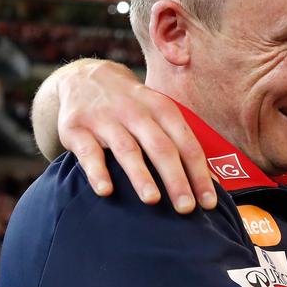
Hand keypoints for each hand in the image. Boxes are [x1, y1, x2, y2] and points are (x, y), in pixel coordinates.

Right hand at [56, 60, 216, 212]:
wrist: (85, 78)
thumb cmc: (133, 107)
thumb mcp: (159, 114)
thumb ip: (181, 144)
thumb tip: (209, 183)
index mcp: (163, 110)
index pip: (187, 145)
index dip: (199, 174)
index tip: (208, 203)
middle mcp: (136, 113)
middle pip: (161, 148)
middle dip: (176, 179)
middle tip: (186, 208)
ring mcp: (106, 120)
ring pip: (128, 150)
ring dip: (140, 176)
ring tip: (152, 200)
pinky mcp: (77, 129)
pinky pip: (89, 153)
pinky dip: (97, 172)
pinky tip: (106, 191)